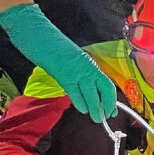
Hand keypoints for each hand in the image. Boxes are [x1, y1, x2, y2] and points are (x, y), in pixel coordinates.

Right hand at [0, 3, 116, 121]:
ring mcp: (77, 72)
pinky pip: (75, 92)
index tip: (112, 109)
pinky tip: (83, 109)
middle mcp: (88, 68)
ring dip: (95, 109)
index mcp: (91, 65)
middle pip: (104, 90)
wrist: (40, 36)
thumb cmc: (56, 49)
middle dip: (106, 106)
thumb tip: (91, 92)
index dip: (112, 99)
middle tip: (105, 116)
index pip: (108, 84)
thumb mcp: (76, 61)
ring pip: (91, 94)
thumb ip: (84, 75)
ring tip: (96, 118)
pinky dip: (80, 103)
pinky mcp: (64, 76)